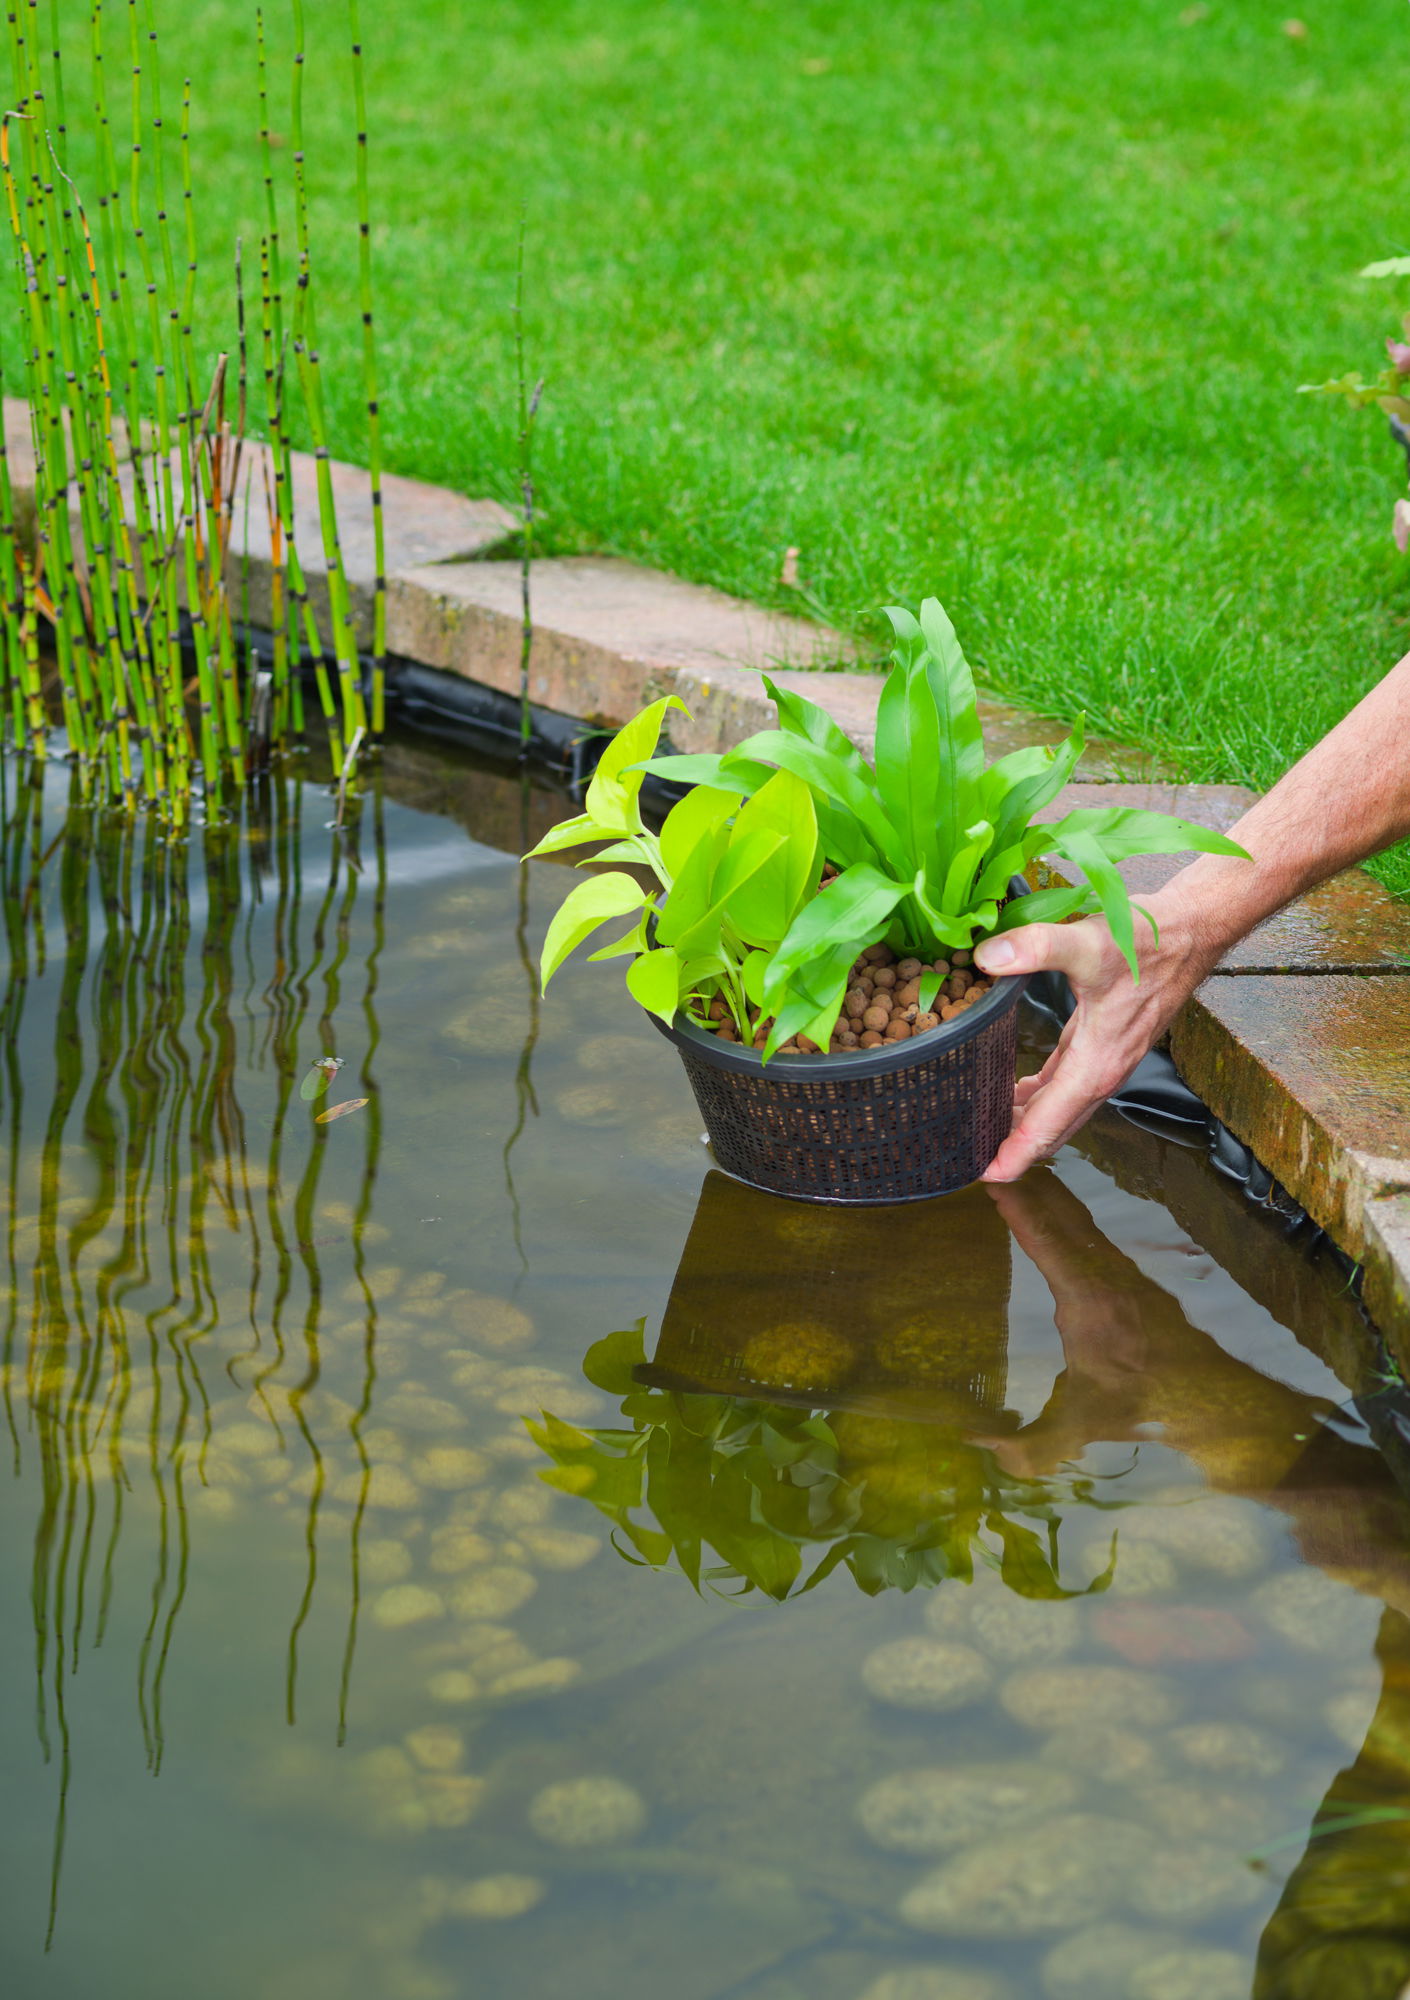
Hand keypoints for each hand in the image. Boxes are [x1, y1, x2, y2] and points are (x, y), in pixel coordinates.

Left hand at [972, 888, 1213, 1181]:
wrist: (1192, 931)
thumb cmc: (1148, 941)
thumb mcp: (1087, 942)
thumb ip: (1035, 948)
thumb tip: (986, 959)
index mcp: (1096, 1065)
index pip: (1047, 1127)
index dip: (1013, 1155)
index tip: (981, 1174)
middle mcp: (1101, 1073)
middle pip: (1052, 1129)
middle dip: (1012, 1149)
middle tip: (966, 1156)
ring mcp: (1105, 1061)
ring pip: (1059, 1109)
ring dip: (1023, 1124)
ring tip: (980, 1129)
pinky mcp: (1104, 1044)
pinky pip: (1066, 1085)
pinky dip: (1039, 1097)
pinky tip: (1017, 1094)